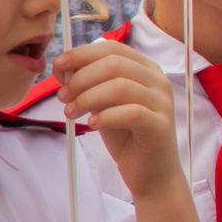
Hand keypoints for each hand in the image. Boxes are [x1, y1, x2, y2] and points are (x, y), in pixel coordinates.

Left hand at [50, 39, 179, 198]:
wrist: (151, 172)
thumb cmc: (126, 135)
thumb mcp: (103, 104)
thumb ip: (90, 85)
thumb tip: (64, 68)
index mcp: (145, 69)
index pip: (112, 48)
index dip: (81, 54)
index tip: (58, 67)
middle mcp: (158, 81)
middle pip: (114, 64)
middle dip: (81, 78)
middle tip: (63, 97)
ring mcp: (162, 103)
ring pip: (120, 87)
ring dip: (87, 98)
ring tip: (71, 113)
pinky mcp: (161, 125)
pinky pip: (131, 113)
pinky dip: (105, 117)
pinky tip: (91, 124)